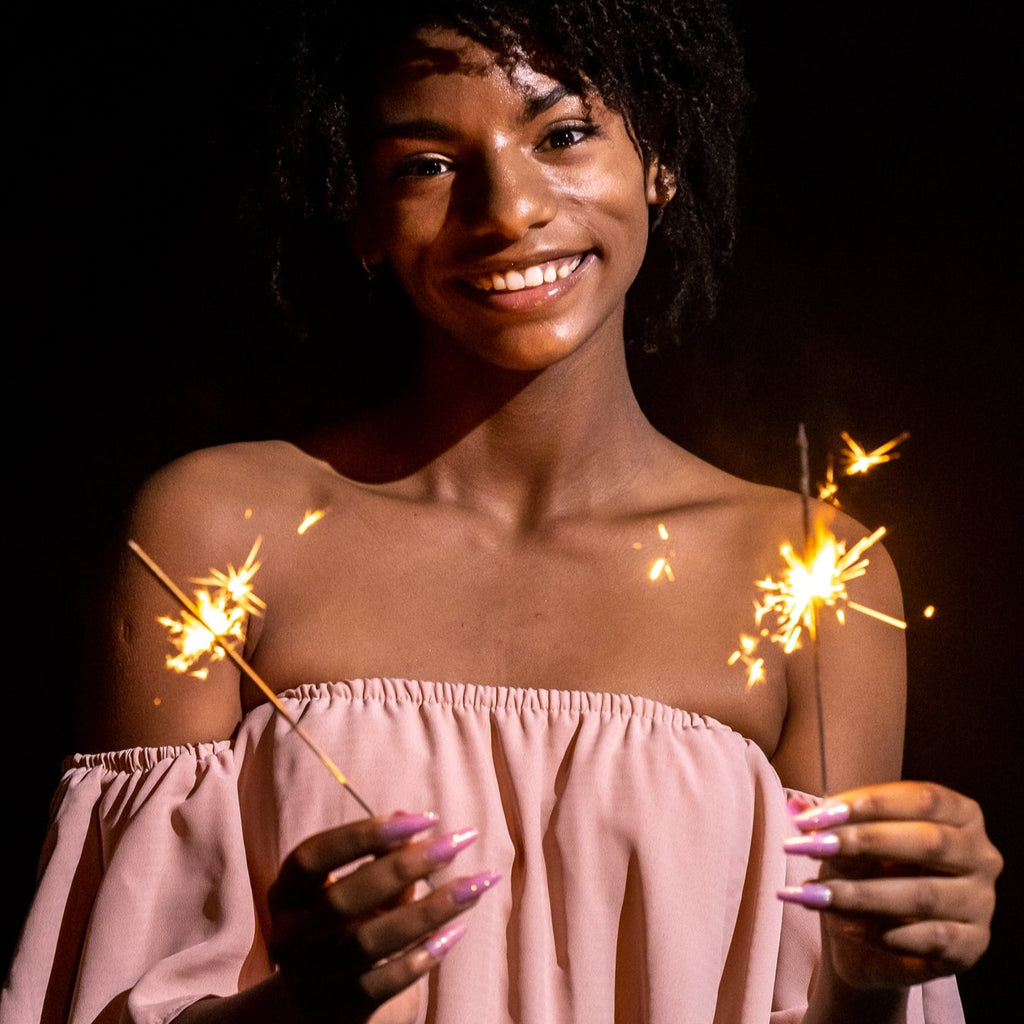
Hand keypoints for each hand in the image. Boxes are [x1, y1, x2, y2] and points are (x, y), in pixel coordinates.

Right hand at [267, 812, 499, 1022]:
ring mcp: (311, 978)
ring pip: (369, 942)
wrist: (316, 1008)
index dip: (362, 834)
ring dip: (429, 909)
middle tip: (458, 843)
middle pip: (343, 899)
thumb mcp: (356, 890)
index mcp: (286, 894)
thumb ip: (380, 858)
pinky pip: (384, 983)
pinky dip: (423, 955)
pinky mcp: (339, 1011)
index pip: (312, 857)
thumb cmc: (344, 927)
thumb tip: (412, 818)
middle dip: (405, 866)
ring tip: (475, 884)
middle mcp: (290, 937)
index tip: (422, 818)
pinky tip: (457, 930)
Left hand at [780, 781, 1001, 991]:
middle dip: (860, 843)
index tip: (815, 816)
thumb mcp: (847, 843)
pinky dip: (881, 933)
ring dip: (859, 894)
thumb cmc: (863, 871)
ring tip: (811, 893)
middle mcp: (981, 855)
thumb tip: (795, 807)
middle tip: (806, 847)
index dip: (867, 803)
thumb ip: (829, 825)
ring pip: (922, 896)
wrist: (867, 937)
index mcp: (959, 814)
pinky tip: (844, 927)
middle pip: (927, 842)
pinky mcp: (972, 947)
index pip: (920, 799)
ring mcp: (981, 902)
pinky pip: (928, 939)